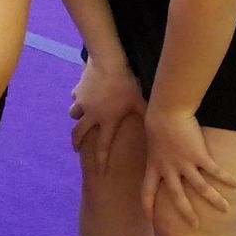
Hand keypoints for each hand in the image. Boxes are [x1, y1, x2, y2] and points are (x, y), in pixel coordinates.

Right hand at [67, 59, 145, 174]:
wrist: (108, 64)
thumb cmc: (127, 84)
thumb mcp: (139, 101)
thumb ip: (146, 114)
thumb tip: (162, 126)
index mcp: (107, 120)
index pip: (102, 145)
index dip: (101, 159)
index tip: (99, 171)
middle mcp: (91, 115)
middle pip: (78, 133)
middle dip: (76, 142)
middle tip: (76, 148)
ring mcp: (82, 102)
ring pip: (74, 114)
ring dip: (77, 117)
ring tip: (81, 116)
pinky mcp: (77, 91)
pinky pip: (76, 97)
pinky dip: (79, 98)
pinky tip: (86, 94)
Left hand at [141, 106, 235, 226]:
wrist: (165, 112)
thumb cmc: (158, 126)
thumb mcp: (152, 147)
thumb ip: (157, 159)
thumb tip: (160, 165)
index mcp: (153, 167)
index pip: (146, 192)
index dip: (148, 206)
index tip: (151, 219)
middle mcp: (168, 168)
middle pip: (176, 196)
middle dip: (186, 212)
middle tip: (194, 225)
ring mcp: (183, 163)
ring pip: (200, 187)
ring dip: (214, 200)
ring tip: (225, 209)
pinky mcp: (197, 155)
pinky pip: (214, 170)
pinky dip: (225, 178)